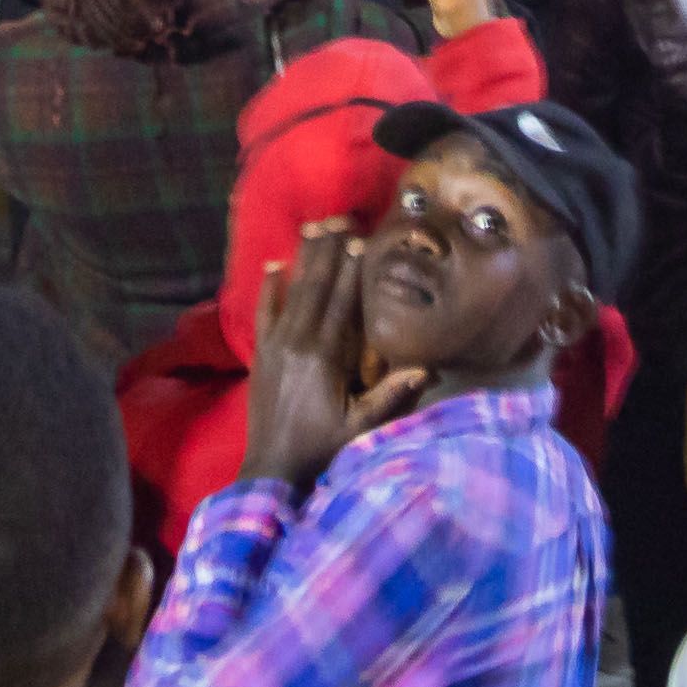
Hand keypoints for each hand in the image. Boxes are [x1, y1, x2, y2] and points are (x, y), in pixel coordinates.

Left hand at [235, 219, 431, 489]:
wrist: (271, 469)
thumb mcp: (360, 428)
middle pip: (317, 288)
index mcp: (325, 357)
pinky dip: (268, 289)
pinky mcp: (260, 354)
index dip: (352, 272)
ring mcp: (276, 346)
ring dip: (304, 259)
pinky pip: (264, 313)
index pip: (342, 304)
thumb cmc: (320, 448)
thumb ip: (390, 397)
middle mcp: (298, 343)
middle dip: (330, 252)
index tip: (361, 240)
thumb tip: (426, 368)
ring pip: (292, 293)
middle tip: (340, 218)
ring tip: (314, 227)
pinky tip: (273, 264)